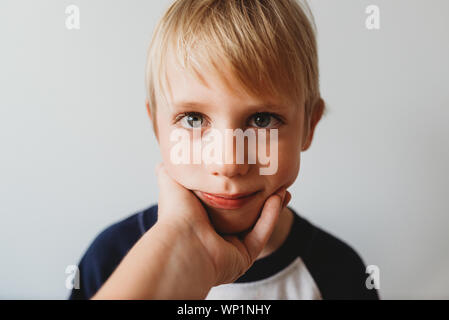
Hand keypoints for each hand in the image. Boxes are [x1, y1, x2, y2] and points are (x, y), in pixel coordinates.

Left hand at [155, 162, 290, 285]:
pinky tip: (278, 197)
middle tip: (271, 180)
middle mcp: (215, 237)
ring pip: (256, 224)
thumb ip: (170, 173)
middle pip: (244, 215)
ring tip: (281, 186)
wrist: (183, 243)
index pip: (224, 204)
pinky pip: (260, 234)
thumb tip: (163, 162)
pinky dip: (270, 216)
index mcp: (200, 222)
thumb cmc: (176, 215)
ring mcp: (230, 248)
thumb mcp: (173, 185)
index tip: (250, 172)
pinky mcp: (243, 257)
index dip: (238, 189)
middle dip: (259, 196)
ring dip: (270, 205)